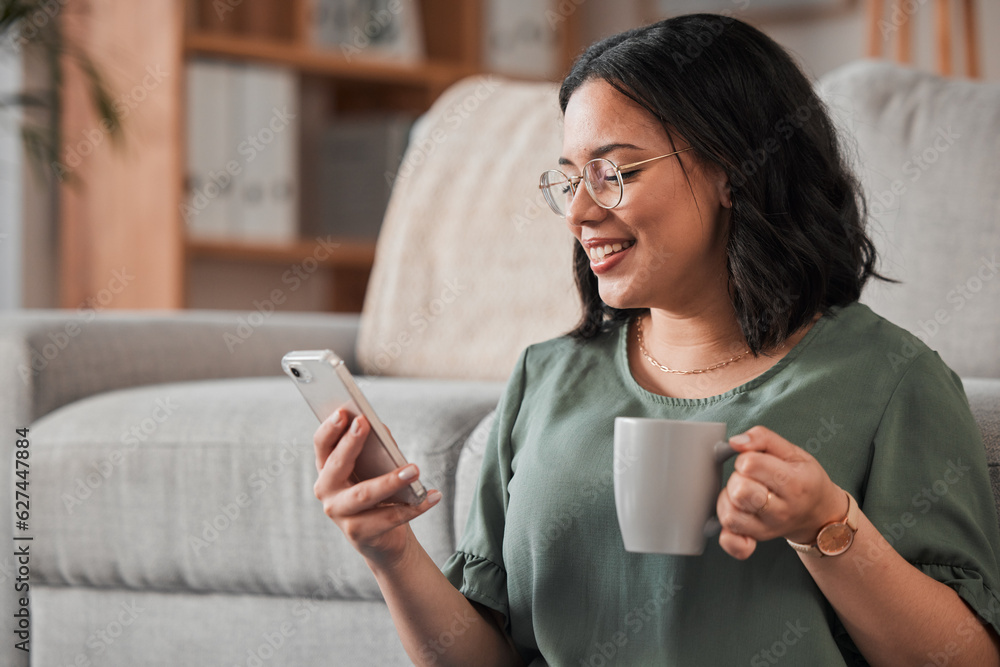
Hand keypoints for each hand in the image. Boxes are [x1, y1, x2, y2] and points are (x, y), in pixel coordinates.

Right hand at [312, 409, 441, 567]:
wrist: (384, 539)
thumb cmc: (378, 494)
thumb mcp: (374, 468)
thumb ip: (376, 448)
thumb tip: (381, 431)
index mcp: (327, 470)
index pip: (322, 445)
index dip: (330, 428)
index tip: (343, 411)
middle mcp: (327, 492)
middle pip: (337, 466)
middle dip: (351, 443)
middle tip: (366, 423)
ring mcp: (340, 515)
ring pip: (364, 494)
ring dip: (391, 480)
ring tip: (415, 469)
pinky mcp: (358, 534)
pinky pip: (389, 517)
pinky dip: (415, 506)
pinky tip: (433, 496)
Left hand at [716, 425, 845, 559]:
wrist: (819, 514)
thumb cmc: (804, 478)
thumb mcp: (793, 452)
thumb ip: (763, 438)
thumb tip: (735, 442)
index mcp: (794, 483)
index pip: (750, 464)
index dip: (745, 458)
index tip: (754, 461)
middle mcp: (782, 510)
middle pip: (739, 491)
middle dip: (736, 478)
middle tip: (748, 478)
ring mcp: (769, 528)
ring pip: (730, 515)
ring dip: (728, 499)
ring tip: (741, 493)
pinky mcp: (757, 538)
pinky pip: (732, 541)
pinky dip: (727, 533)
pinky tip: (736, 517)